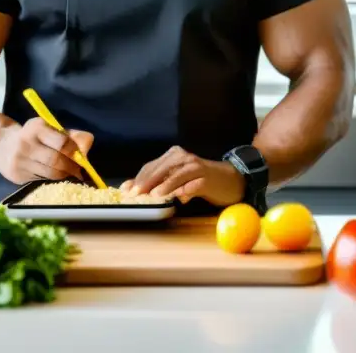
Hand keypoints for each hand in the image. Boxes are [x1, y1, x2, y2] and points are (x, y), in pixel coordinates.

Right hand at [0, 117, 93, 184]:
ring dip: (64, 175)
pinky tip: (54, 176)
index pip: (61, 142)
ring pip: (50, 173)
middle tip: (79, 170)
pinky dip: (52, 180)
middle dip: (71, 167)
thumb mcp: (48, 128)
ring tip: (69, 174)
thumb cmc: (32, 136)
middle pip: (56, 160)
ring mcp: (20, 161)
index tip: (80, 156)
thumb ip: (69, 135)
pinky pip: (41, 180)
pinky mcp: (17, 176)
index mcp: (36, 128)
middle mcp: (26, 144)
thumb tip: (88, 144)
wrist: (1, 145)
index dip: (74, 151)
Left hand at [123, 146, 244, 206]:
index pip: (152, 166)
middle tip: (135, 194)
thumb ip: (157, 182)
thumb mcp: (176, 178)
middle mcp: (184, 157)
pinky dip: (185, 191)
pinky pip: (194, 184)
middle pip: (162, 168)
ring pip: (177, 174)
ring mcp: (197, 166)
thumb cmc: (198, 179)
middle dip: (147, 181)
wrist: (228, 179)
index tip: (126, 190)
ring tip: (154, 195)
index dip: (138, 178)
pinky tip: (178, 199)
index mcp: (174, 155)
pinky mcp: (207, 178)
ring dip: (165, 185)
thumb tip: (130, 188)